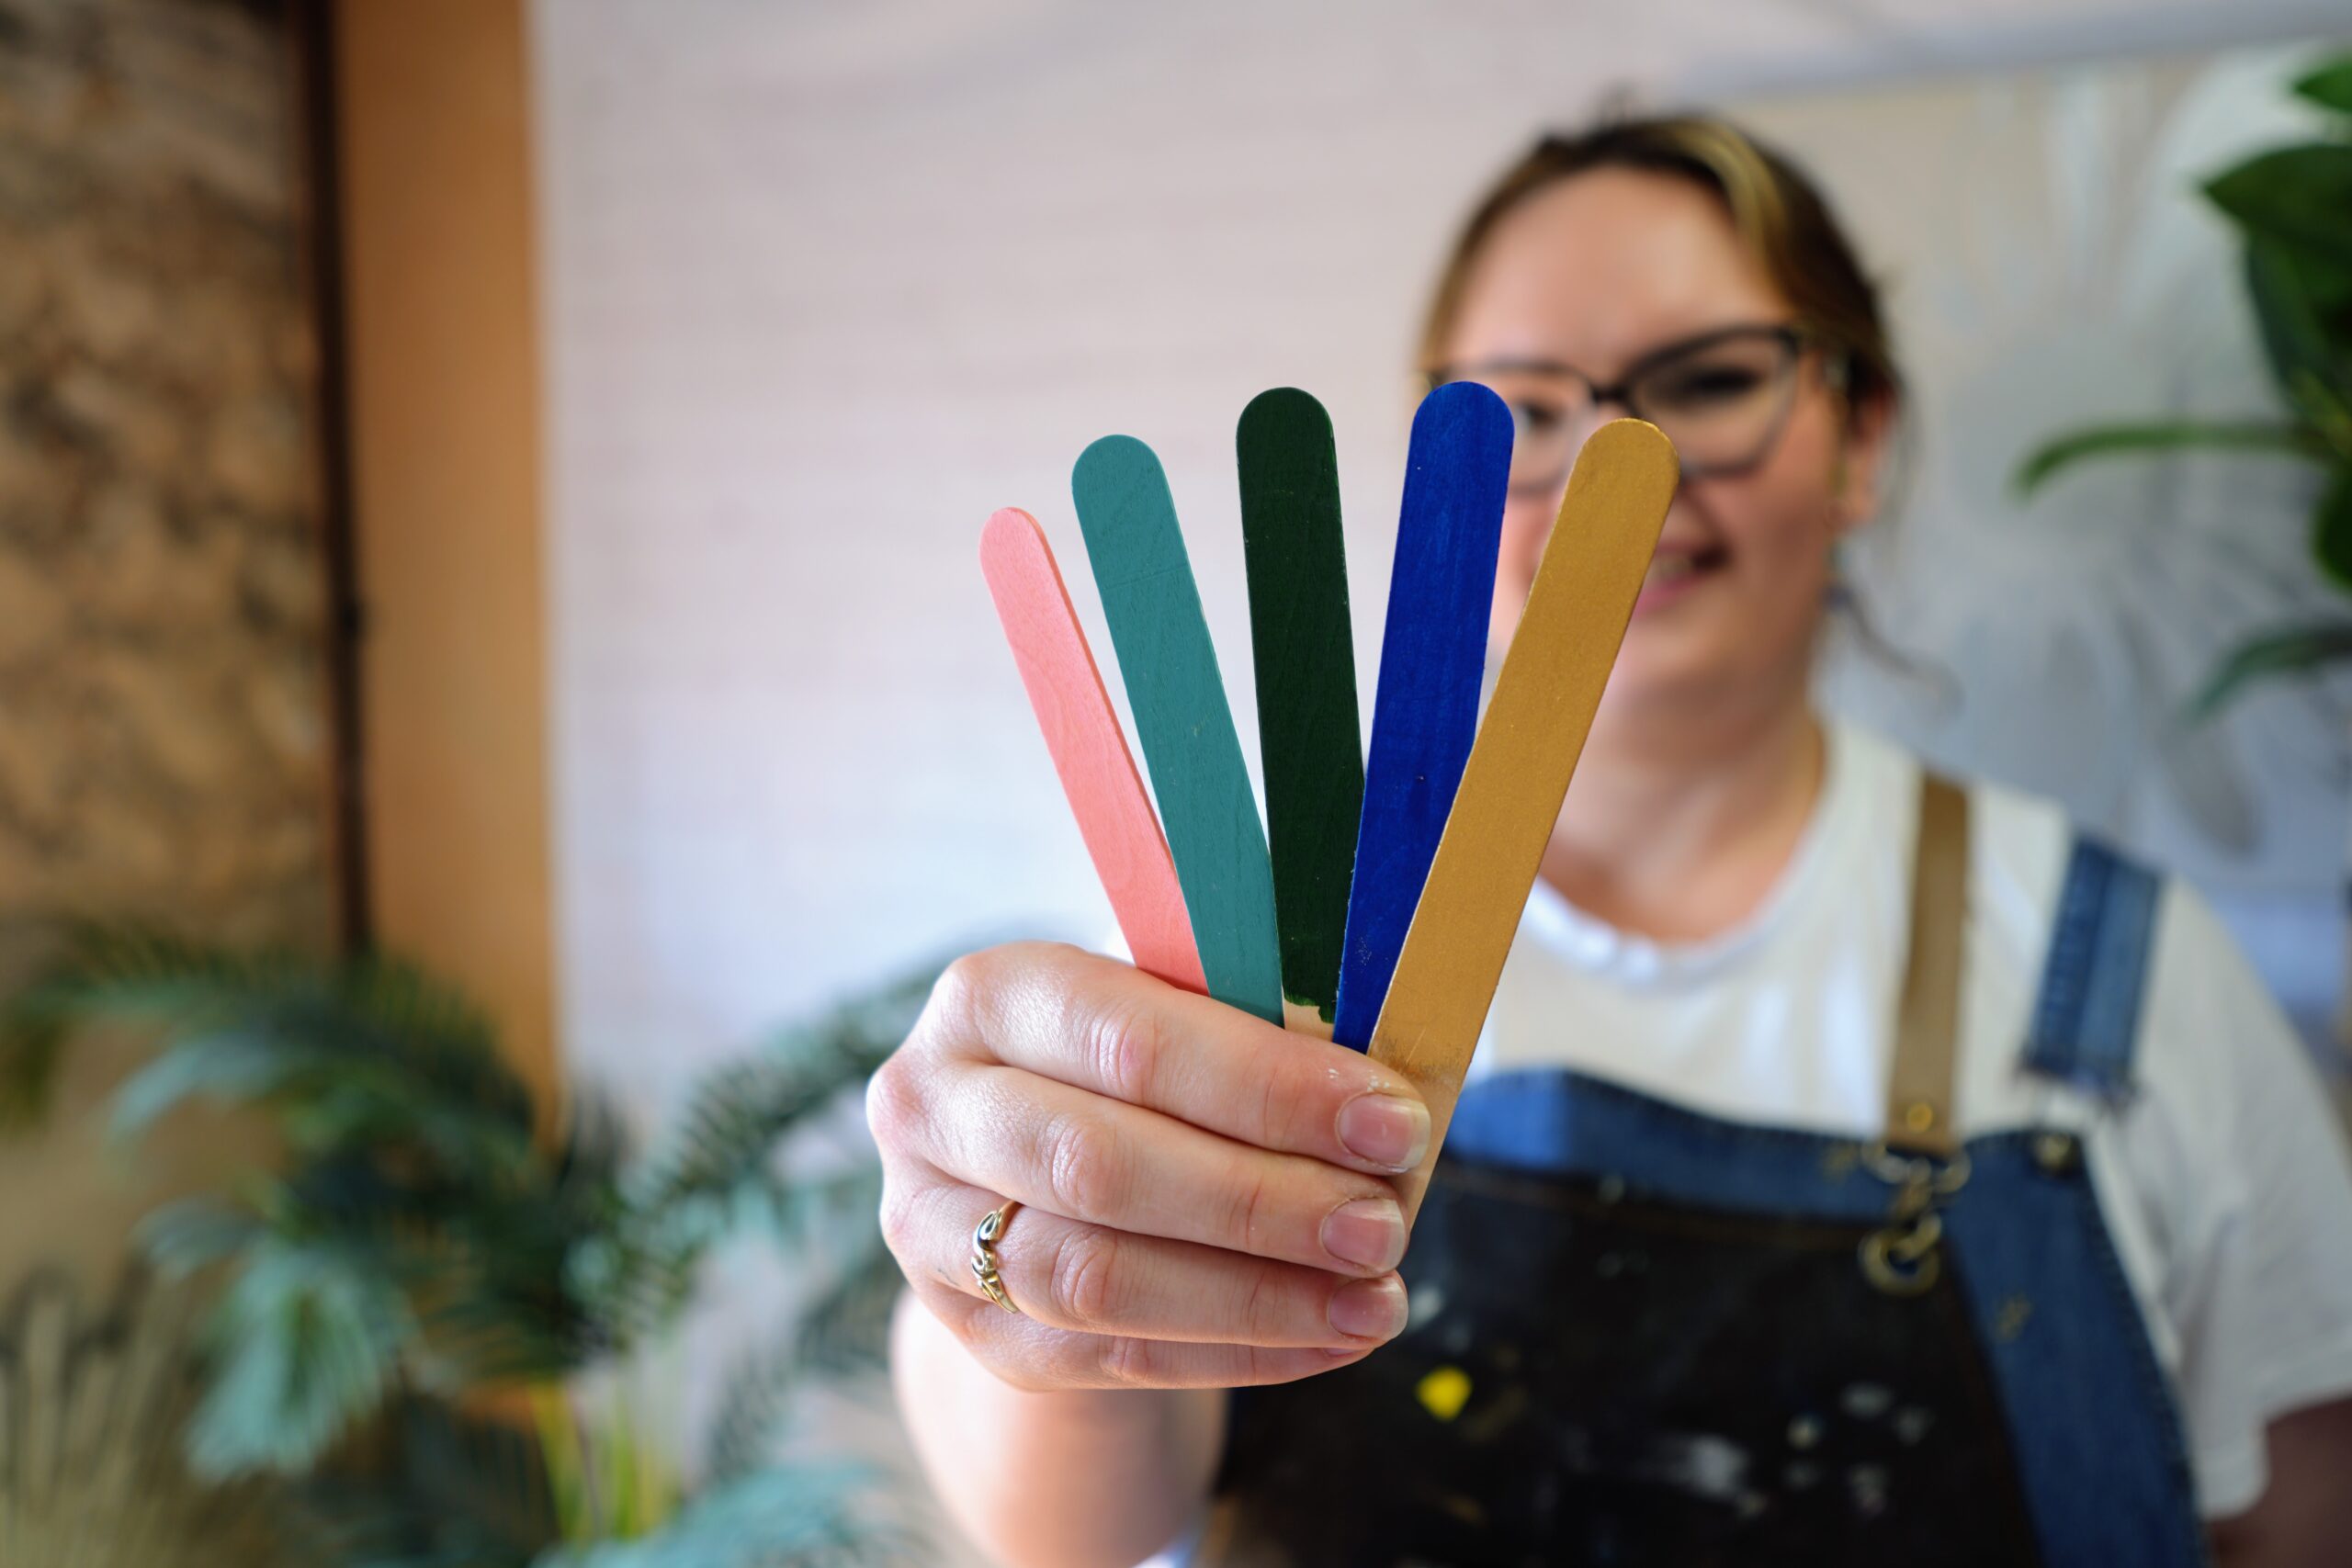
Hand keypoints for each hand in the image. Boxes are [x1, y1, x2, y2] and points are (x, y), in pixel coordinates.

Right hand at [868, 941, 1430, 1391]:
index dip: (1268, 1087)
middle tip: (1384, 1226)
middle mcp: (931, 1106)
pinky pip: (1105, 1358)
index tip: (1391, 1122)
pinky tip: (1327, 1339)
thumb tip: (1383, 1091)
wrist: (1032, 1170)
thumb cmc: (1136, 1069)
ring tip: (1376, 1300)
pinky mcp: (970, 1327)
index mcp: (990, 995)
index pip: (1130, 1040)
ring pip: (1092, 1279)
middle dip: (1263, 1201)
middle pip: (1100, 1166)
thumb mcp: (1172, 1015)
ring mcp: (929, 1228)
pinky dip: (1231, 1351)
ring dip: (1253, 1295)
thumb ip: (1247, 1033)